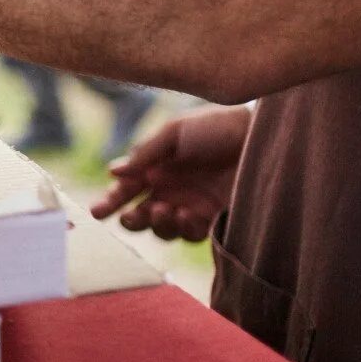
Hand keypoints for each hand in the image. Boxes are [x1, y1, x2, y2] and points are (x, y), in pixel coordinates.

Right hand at [89, 104, 251, 240]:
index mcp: (155, 168)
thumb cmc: (217, 127)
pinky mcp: (214, 219)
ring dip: (157, 225)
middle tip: (131, 216)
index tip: (98, 212)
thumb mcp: (175, 131)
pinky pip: (191, 234)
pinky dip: (184, 229)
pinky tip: (188, 214)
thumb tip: (113, 171)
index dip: (110, 202)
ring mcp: (191, 206)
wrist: (262, 136)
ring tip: (165, 209)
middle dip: (131, 220)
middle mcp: (170, 190)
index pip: (126, 191)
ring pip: (162, 230)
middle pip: (140, 216)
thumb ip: (145, 152)